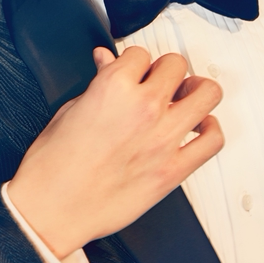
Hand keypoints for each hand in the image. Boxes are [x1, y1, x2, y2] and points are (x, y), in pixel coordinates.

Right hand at [7, 46, 222, 257]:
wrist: (51, 209)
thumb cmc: (53, 165)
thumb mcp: (70, 109)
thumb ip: (98, 81)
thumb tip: (107, 61)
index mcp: (115, 87)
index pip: (140, 53)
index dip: (134, 62)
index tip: (132, 71)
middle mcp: (144, 108)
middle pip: (176, 65)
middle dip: (164, 71)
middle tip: (158, 82)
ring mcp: (163, 138)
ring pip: (206, 93)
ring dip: (196, 91)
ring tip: (186, 97)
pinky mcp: (173, 170)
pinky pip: (212, 141)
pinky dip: (210, 130)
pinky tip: (198, 128)